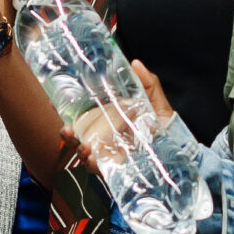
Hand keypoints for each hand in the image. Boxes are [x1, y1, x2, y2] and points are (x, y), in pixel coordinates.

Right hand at [54, 59, 170, 161]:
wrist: (178, 152)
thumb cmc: (164, 127)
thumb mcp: (156, 103)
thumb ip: (148, 84)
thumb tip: (136, 63)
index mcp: (108, 117)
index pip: (82, 114)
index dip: (65, 110)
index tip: (55, 105)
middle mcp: (104, 136)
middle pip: (78, 135)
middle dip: (68, 134)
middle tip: (67, 131)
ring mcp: (107, 153)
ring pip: (84, 152)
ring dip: (78, 150)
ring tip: (83, 147)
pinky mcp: (114, 169)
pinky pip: (99, 169)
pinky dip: (93, 166)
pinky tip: (93, 161)